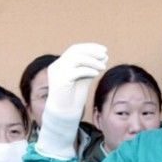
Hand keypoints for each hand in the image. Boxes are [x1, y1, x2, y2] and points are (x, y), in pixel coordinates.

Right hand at [36, 43, 107, 159]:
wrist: (64, 113)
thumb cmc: (73, 97)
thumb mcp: (84, 78)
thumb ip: (91, 67)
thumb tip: (104, 56)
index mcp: (60, 64)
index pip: (75, 49)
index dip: (90, 47)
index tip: (103, 50)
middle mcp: (56, 66)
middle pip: (75, 51)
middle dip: (92, 52)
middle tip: (105, 55)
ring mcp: (57, 73)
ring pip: (76, 59)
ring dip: (92, 61)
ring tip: (103, 66)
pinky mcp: (60, 80)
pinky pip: (77, 71)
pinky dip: (88, 70)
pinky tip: (96, 73)